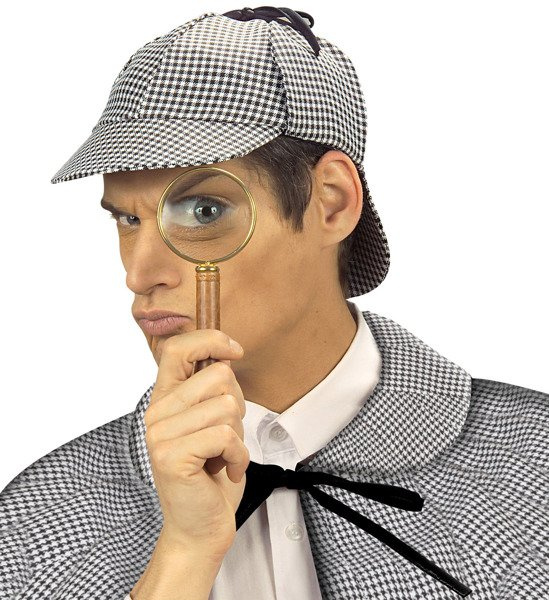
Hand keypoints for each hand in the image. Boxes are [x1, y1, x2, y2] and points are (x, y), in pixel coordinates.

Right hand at [144, 329, 248, 559]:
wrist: (199, 528)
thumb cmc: (211, 474)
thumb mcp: (211, 422)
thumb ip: (212, 391)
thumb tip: (228, 355)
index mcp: (165, 399)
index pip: (177, 348)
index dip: (210, 340)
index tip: (235, 351)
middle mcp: (157, 412)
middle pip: (219, 376)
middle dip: (238, 405)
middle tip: (225, 436)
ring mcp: (160, 435)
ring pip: (227, 406)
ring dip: (238, 435)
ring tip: (222, 456)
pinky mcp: (172, 456)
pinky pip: (226, 436)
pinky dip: (238, 456)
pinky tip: (225, 470)